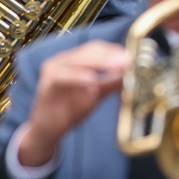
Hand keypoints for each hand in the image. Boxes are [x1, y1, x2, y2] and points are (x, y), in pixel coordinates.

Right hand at [17, 41, 128, 167]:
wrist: (47, 131)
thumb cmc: (70, 109)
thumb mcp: (95, 94)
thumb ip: (111, 82)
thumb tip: (131, 73)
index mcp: (72, 60)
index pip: (95, 48)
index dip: (114, 50)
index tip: (131, 56)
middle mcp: (61, 61)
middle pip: (88, 51)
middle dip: (110, 55)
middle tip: (128, 60)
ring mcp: (52, 71)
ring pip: (78, 60)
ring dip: (99, 63)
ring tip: (117, 66)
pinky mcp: (46, 85)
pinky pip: (63, 77)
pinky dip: (80, 76)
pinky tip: (93, 80)